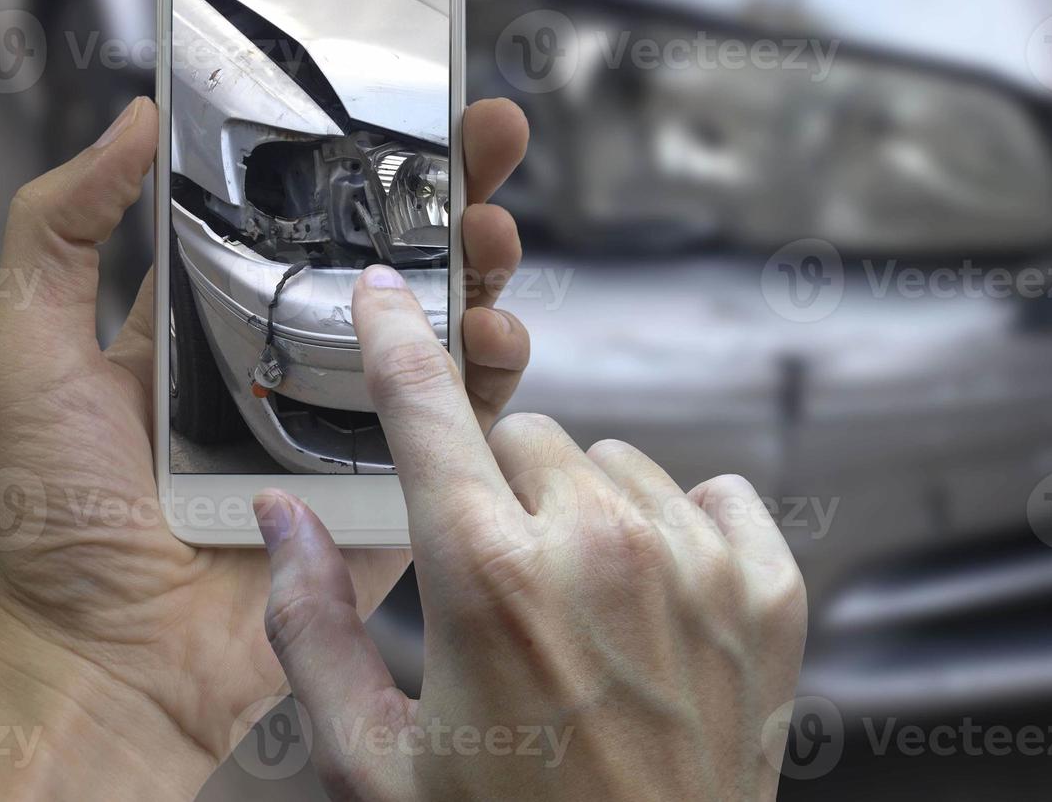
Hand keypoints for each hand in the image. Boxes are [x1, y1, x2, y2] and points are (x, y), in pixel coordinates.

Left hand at [0, 97, 529, 792]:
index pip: (310, 215)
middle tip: (488, 136)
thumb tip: (135, 114)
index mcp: (230, 314)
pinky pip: (465, 418)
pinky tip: (496, 334)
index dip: (361, 156)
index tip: (406, 97)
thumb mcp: (31, 344)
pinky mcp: (402, 483)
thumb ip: (60, 225)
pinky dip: (496, 371)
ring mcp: (360, 419)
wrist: (115, 652)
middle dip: (452, 190)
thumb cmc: (61, 511)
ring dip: (484, 268)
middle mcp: (306, 356)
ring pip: (446, 324)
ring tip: (493, 233)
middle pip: (398, 255)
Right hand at [253, 266, 808, 799]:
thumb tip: (283, 520)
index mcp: (489, 577)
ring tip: (580, 611)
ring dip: (585, 511)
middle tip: (499, 581)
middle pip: (525, 437)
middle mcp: (601, 546)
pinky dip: (680, 530)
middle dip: (497, 488)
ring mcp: (696, 561)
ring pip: (616, 462)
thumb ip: (309, 627)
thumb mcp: (373, 761)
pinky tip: (659, 604)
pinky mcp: (768, 588)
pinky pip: (714, 494)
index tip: (383, 295)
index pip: (425, 411)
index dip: (394, 341)